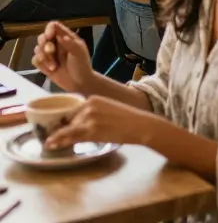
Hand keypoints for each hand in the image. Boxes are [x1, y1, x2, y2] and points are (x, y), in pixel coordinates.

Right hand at [31, 21, 94, 92]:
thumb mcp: (80, 53)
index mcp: (66, 37)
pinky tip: (50, 69)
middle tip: (51, 52)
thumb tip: (62, 36)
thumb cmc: (82, 65)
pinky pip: (35, 60)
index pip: (53, 26)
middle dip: (45, 45)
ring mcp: (48, 54)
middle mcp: (56, 43)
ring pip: (37, 49)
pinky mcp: (43, 64)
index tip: (50, 37)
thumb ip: (71, 44)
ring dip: (44, 57)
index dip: (49, 29)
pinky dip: (41, 64)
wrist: (79, 83)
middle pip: (42, 37)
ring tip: (54, 66)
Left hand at [45, 96, 160, 149]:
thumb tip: (79, 122)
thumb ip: (93, 113)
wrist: (142, 125)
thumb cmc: (128, 120)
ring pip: (67, 128)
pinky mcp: (91, 130)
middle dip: (59, 128)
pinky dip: (58, 140)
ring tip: (50, 142)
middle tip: (52, 137)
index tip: (54, 126)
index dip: (61, 119)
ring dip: (56, 136)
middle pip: (67, 119)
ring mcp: (90, 117)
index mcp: (93, 99)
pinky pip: (70, 135)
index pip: (70, 109)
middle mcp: (89, 105)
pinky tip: (50, 144)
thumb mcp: (108, 110)